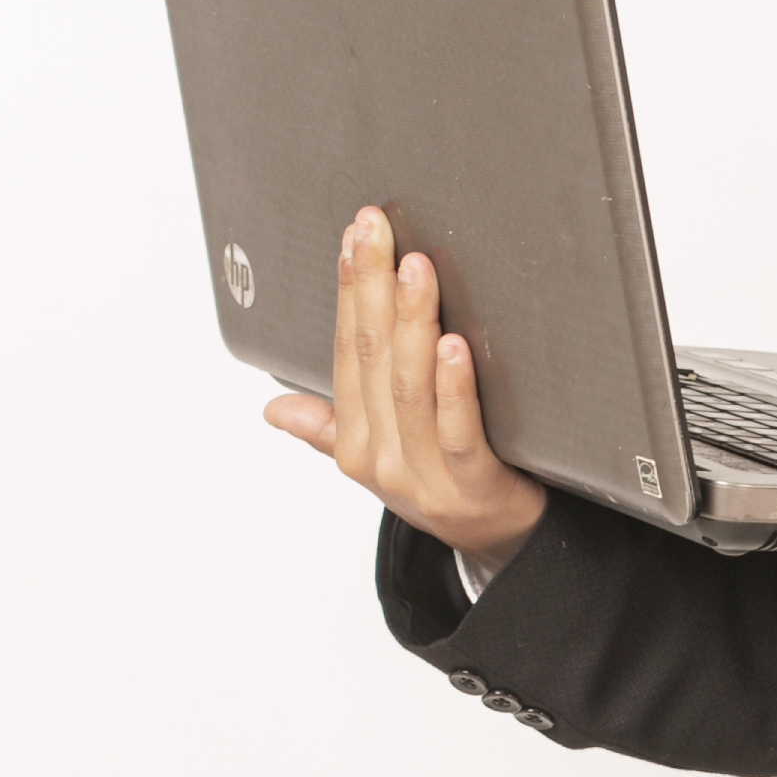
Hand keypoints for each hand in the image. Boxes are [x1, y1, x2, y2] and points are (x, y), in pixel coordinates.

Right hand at [265, 210, 548, 574]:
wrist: (503, 546)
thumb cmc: (446, 489)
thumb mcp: (380, 458)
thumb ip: (328, 427)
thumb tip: (273, 407)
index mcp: (354, 442)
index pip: (345, 353)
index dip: (349, 292)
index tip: (354, 238)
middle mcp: (382, 458)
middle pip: (371, 359)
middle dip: (371, 287)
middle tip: (379, 230)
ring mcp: (425, 476)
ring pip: (410, 388)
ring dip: (411, 323)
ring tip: (415, 270)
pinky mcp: (474, 488)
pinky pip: (459, 433)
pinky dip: (454, 387)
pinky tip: (455, 346)